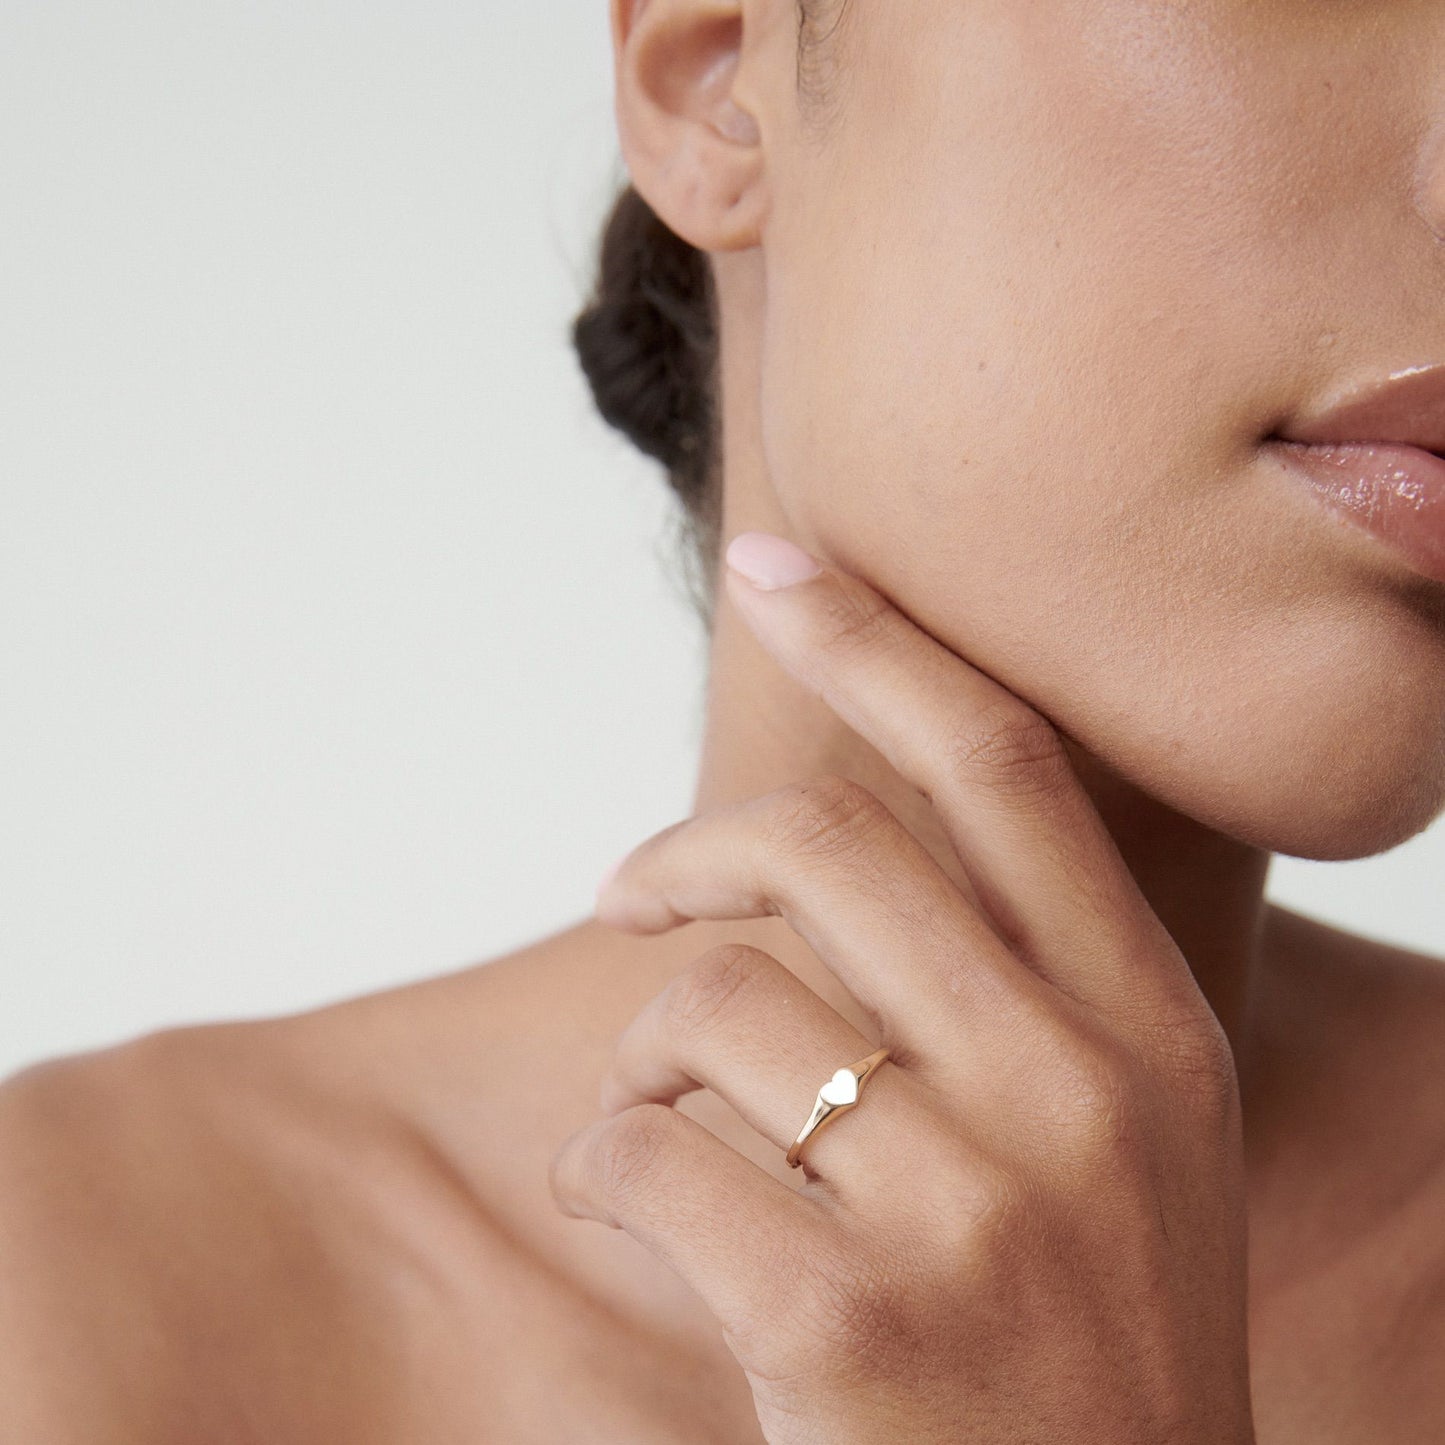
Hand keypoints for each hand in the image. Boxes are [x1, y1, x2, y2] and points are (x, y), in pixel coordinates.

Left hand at [549, 531, 1255, 1444]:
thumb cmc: (1082, 1348)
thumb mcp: (1113, 1147)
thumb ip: (1009, 996)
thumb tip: (811, 859)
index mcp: (1148, 1030)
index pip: (1006, 769)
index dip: (880, 641)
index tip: (779, 562)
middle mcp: (1078, 1094)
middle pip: (825, 848)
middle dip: (688, 848)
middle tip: (624, 888)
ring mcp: (973, 1212)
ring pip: (712, 1006)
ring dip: (637, 1048)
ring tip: (643, 1112)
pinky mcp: (848, 1327)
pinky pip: (649, 1152)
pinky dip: (601, 1159)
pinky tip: (619, 1201)